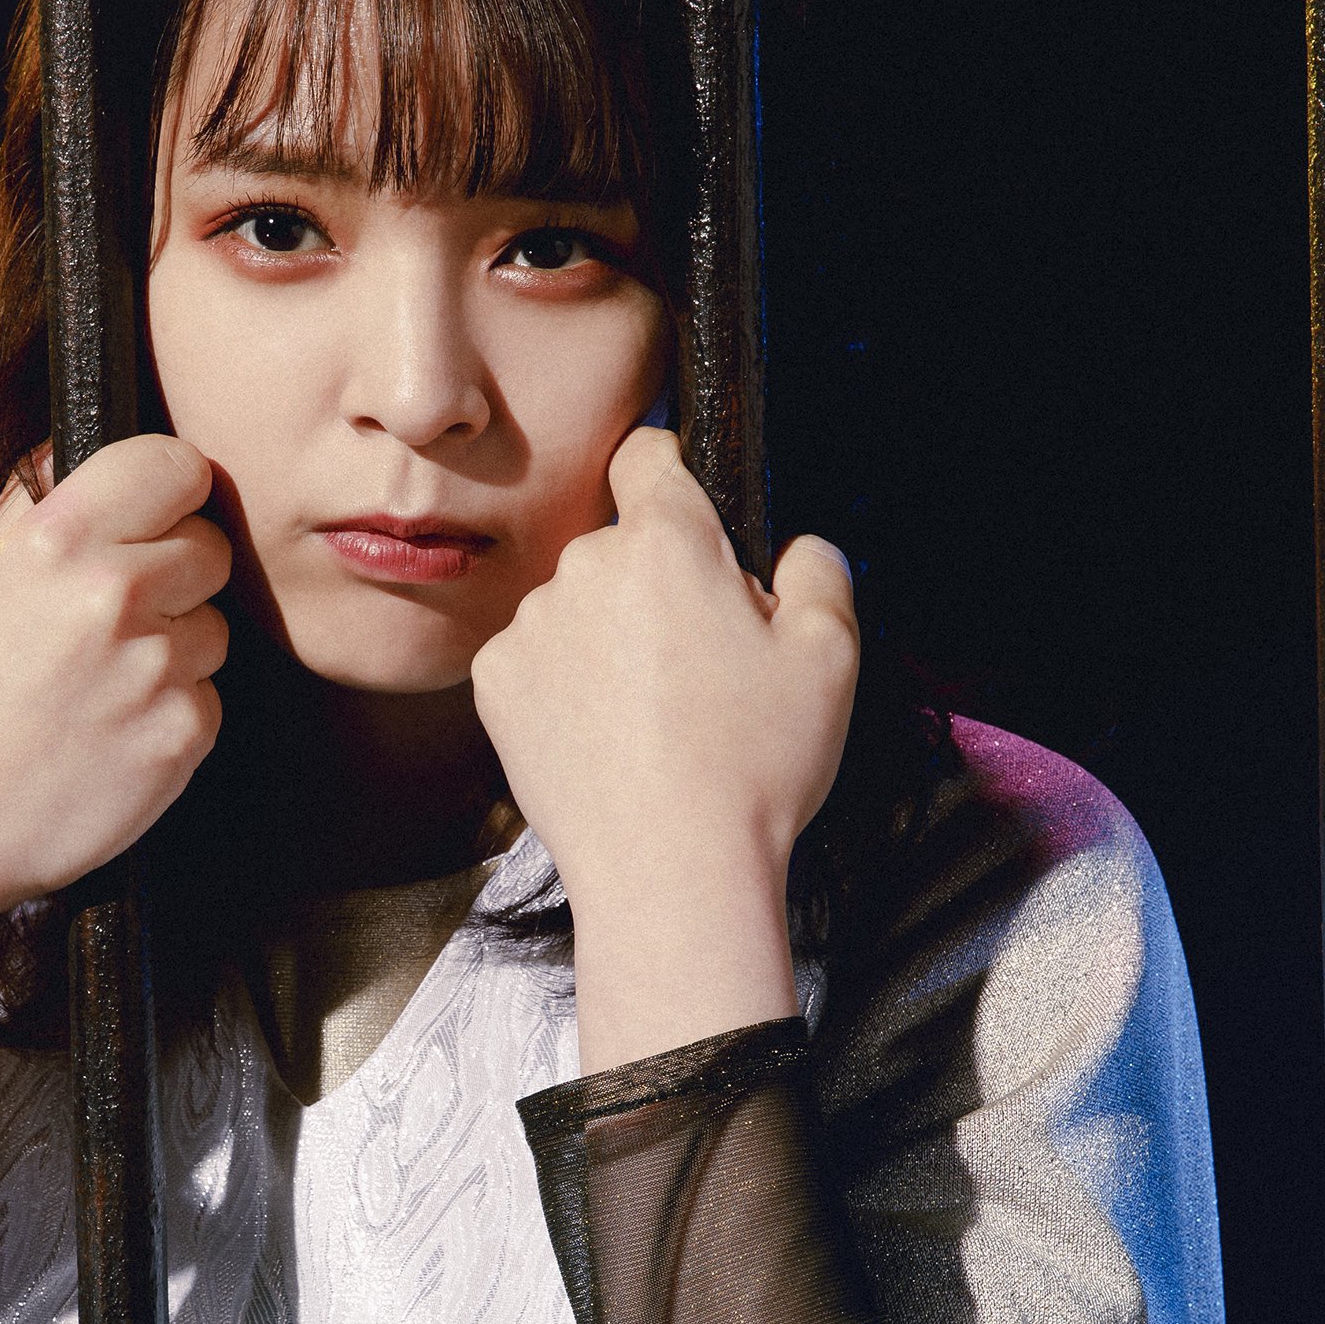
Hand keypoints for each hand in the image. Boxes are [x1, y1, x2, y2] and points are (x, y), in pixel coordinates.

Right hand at [0, 434, 230, 1009]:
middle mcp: (114, 592)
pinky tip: (113, 733)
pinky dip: (173, 714)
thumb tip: (81, 447)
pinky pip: (210, 698)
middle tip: (113, 621)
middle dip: (176, 577)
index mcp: (58, 539)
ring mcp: (155, 666)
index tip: (157, 517)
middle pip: (211, 548)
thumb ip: (39, 504)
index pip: (177, 464)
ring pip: (216, 627)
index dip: (172, 492)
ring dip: (176, 650)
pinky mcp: (184, 732)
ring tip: (102, 686)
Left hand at [469, 425, 858, 1068]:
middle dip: (654, 584)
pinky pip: (533, 659)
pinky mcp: (493, 680)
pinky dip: (561, 685)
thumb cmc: (754, 764)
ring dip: (604, 636)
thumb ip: (818, 575)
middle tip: (699, 662)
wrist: (668, 869)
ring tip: (651, 716)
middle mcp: (584, 564)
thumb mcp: (831, 658)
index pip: (649, 454)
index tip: (687, 519)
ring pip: (575, 606)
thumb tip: (796, 549)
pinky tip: (602, 735)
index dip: (671, 477)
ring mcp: (531, 623)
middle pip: (618, 546)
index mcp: (667, 541)